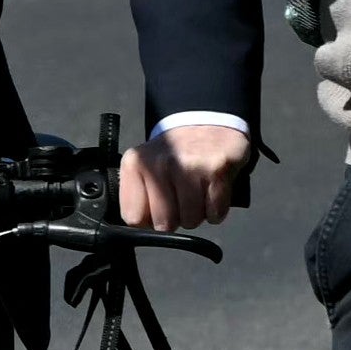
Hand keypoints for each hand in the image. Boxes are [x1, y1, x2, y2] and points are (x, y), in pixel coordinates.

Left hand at [118, 122, 254, 231]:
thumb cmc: (174, 154)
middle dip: (175, 219)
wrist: (207, 122)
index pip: (133, 218)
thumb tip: (140, 227)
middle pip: (164, 224)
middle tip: (181, 198)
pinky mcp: (217, 170)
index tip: (156, 208)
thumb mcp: (144, 167)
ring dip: (197, 214)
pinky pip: (214, 213)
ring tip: (197, 192)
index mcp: (136, 164)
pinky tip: (212, 191)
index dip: (148, 220)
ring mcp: (188, 166)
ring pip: (190, 221)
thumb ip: (137, 196)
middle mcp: (159, 164)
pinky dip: (216, 210)